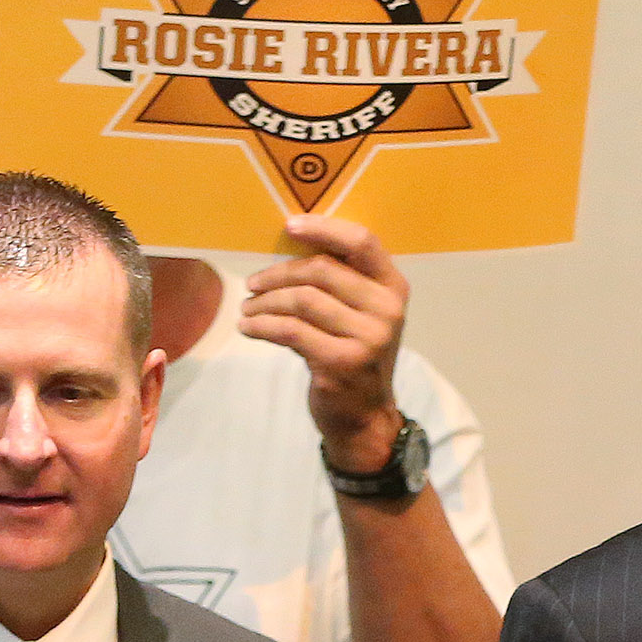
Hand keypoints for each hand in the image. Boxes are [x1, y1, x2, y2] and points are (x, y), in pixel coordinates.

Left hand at [240, 215, 409, 469]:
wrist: (365, 416)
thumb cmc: (355, 355)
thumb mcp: (362, 315)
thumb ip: (341, 282)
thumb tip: (288, 246)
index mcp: (393, 288)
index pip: (361, 242)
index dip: (324, 228)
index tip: (289, 225)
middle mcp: (387, 310)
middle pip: (321, 270)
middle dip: (278, 274)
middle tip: (252, 284)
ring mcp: (368, 338)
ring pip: (302, 300)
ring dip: (265, 303)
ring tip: (248, 309)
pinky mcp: (343, 363)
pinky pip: (290, 331)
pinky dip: (262, 326)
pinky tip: (249, 327)